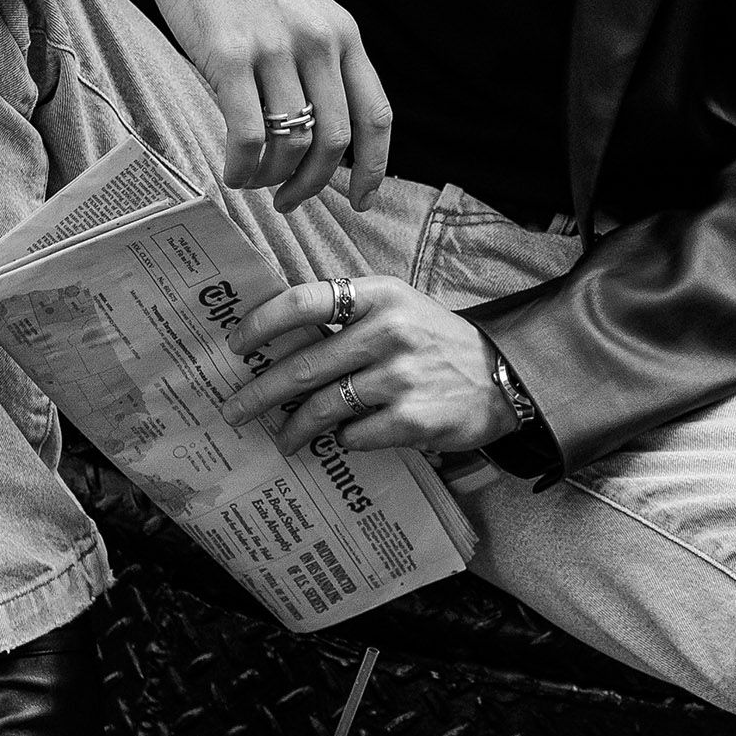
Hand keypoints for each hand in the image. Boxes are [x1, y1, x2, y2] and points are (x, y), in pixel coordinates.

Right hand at [151, 0, 392, 211]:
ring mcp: (276, 48)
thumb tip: (326, 137)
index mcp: (345, 35)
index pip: (376, 115)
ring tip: (254, 181)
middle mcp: (319, 43)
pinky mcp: (230, 55)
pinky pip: (248, 134)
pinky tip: (232, 171)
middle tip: (290, 201)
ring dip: (273, 179)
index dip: (374, 168)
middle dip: (314, 184)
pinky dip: (242, 167)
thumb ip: (324, 63)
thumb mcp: (307, 12)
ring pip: (291, 143)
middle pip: (334, 140)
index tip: (362, 201)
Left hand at [226, 275, 516, 456]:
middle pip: (304, 365)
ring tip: (283, 439)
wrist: (502, 376)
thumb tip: (276, 344)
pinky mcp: (413, 419)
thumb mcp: (396, 308)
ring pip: (323, 407)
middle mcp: (389, 331)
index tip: (235, 345)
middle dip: (259, 392)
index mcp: (380, 295)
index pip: (306, 300)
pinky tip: (343, 440)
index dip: (262, 323)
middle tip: (234, 408)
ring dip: (293, 428)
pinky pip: (354, 435)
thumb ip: (346, 317)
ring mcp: (402, 377)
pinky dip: (342, 440)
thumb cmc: (433, 340)